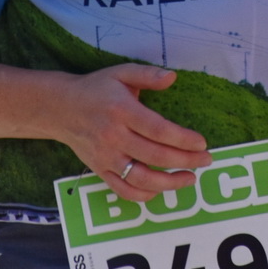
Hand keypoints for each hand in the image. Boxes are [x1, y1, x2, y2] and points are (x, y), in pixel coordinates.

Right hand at [59, 64, 211, 201]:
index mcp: (122, 111)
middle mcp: (113, 136)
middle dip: (185, 161)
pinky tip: (161, 189)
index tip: (201, 143)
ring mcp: (105, 157)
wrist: (60, 108)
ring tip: (190, 178)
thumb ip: (148, 74)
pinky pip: (123, 190)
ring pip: (141, 179)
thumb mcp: (121, 73)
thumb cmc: (96, 88)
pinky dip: (143, 195)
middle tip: (206, 160)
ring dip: (169, 183)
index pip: (158, 130)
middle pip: (155, 156)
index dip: (182, 139)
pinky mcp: (99, 170)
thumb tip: (173, 77)